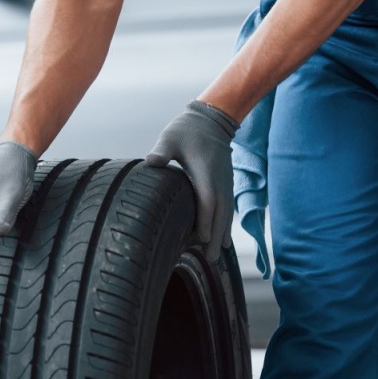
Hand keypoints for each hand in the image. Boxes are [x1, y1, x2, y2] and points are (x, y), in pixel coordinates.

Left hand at [145, 100, 238, 259]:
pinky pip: (227, 207)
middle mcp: (220, 181)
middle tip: (211, 260)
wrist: (212, 118)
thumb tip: (151, 161)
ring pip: (226, 213)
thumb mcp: (170, 137)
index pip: (208, 201)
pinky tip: (221, 237)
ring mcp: (225, 182)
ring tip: (217, 255)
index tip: (204, 240)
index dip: (207, 221)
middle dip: (216, 237)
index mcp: (206, 172)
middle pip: (220, 213)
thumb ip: (162, 151)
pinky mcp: (225, 183)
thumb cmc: (187, 128)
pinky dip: (225, 223)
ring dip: (223, 234)